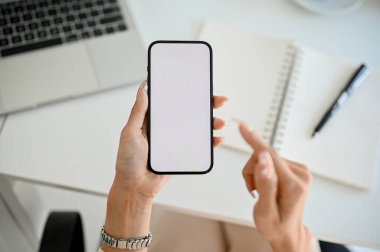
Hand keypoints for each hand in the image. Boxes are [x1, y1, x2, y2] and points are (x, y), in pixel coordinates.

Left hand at [114, 80, 227, 199]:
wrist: (135, 187)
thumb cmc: (128, 161)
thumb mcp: (130, 132)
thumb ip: (138, 111)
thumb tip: (143, 88)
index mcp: (155, 120)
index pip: (173, 102)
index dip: (186, 93)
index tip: (199, 86)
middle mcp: (168, 128)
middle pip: (190, 113)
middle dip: (207, 105)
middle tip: (219, 100)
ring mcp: (176, 141)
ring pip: (199, 129)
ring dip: (213, 124)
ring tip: (220, 123)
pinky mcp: (183, 154)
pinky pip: (200, 147)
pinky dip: (211, 142)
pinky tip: (217, 139)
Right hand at [239, 122, 312, 251]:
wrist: (287, 232)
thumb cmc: (276, 225)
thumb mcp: (264, 211)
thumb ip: (265, 184)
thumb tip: (263, 160)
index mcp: (294, 185)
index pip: (270, 155)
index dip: (254, 140)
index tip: (243, 126)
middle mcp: (300, 174)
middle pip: (265, 156)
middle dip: (252, 170)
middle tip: (253, 190)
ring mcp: (299, 170)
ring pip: (265, 157)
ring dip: (256, 172)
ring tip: (259, 190)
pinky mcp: (295, 168)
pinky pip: (270, 160)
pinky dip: (262, 171)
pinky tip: (265, 185)